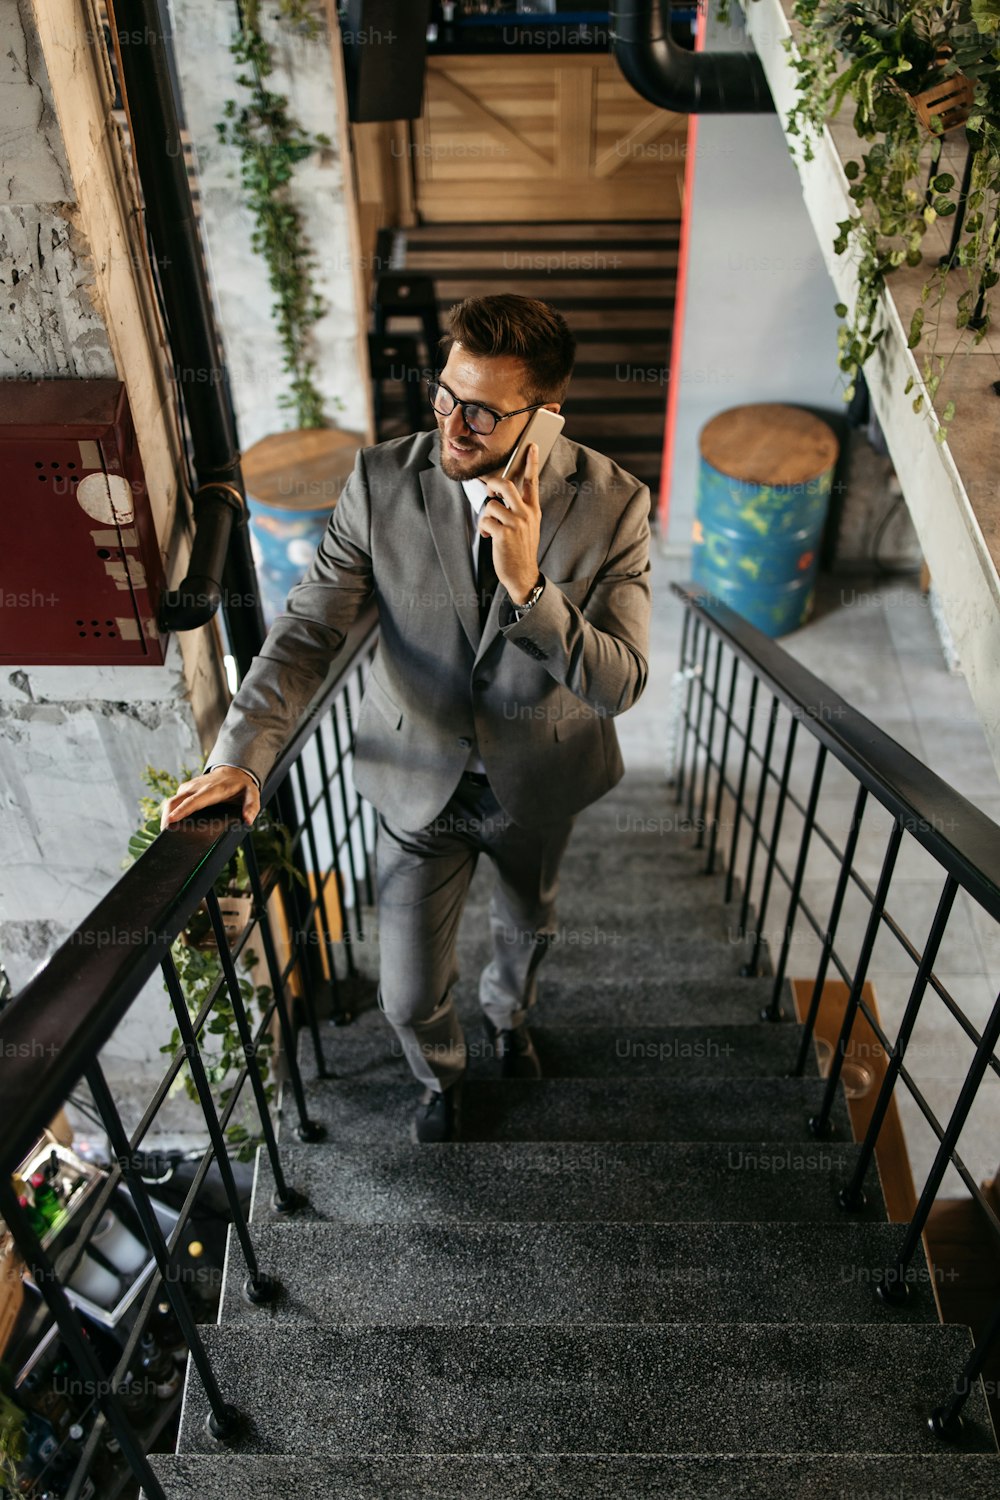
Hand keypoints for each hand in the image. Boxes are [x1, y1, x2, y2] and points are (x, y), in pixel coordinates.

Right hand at [159, 766, 260, 830]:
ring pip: (172, 800)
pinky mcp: (186, 789)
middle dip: (167, 815)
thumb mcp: (252, 794)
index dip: (181, 811)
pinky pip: (175, 799)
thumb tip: (248, 820)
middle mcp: (198, 787)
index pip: (194, 801)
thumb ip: (251, 806)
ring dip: (166, 814)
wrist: (234, 770)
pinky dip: (170, 810)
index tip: (170, 819)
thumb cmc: (242, 785)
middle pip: (176, 800)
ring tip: (165, 831)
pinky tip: (171, 822)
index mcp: (212, 790)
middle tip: (164, 833)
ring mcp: (190, 787)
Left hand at [479, 441, 541, 605]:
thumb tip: (501, 495)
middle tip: (486, 488)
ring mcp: (516, 523)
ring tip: (491, 527)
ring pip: (491, 504)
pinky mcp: (504, 533)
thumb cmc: (521, 549)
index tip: (531, 446)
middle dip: (491, 483)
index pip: (532, 481)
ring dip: (486, 516)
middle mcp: (526, 514)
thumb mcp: (528, 526)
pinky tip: (489, 537)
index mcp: (533, 510)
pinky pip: (486, 520)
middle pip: (506, 485)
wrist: (523, 574)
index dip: (531, 462)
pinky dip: (484, 528)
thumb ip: (520, 509)